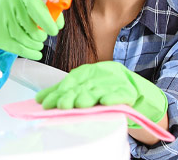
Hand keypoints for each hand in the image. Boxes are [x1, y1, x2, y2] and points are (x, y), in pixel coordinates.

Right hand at [0, 0, 63, 69]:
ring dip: (36, 44)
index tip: (55, 30)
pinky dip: (30, 52)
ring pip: (26, 39)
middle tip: (43, 36)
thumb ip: (43, 9)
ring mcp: (2, 21)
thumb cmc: (12, 9)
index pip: (37, 8)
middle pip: (32, 27)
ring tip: (38, 44)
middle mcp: (10, 5)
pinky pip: (18, 48)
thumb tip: (59, 23)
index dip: (48, 21)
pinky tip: (36, 53)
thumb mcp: (26, 1)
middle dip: (41, 35)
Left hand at [35, 61, 167, 127]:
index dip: (57, 92)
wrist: (138, 92)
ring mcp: (115, 82)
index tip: (45, 103)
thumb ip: (63, 92)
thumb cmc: (106, 90)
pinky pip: (120, 95)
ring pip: (99, 90)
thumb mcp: (84, 89)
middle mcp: (100, 75)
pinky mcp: (129, 91)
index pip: (70, 82)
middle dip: (70, 96)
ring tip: (81, 104)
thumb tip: (39, 99)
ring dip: (89, 97)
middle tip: (62, 105)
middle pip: (82, 86)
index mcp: (88, 72)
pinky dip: (113, 98)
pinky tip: (105, 101)